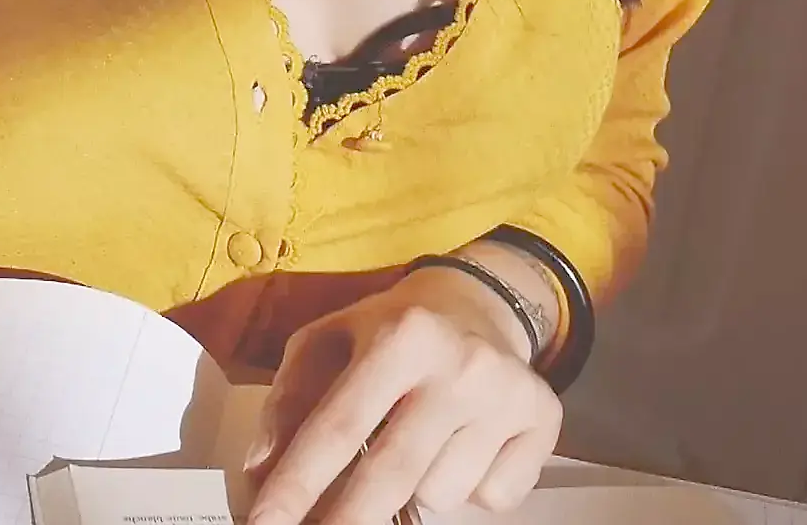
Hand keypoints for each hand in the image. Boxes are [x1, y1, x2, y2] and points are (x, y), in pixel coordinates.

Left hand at [245, 268, 561, 523]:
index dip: (298, 482)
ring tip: (412, 444)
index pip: (339, 425)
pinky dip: (468, 488)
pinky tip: (461, 445)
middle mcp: (460, 364)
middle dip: (347, 520)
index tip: (266, 522)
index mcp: (401, 335)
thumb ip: (290, 401)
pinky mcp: (544, 420)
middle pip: (393, 472)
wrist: (479, 304)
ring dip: (413, 492)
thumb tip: (262, 470)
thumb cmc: (388, 331)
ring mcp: (507, 395)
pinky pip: (492, 496)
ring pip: (441, 493)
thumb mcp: (327, 342)